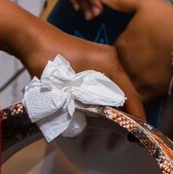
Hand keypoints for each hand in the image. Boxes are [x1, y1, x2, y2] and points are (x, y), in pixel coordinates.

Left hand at [14, 28, 144, 122]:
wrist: (32, 38)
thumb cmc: (48, 60)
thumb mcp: (66, 88)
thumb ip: (83, 107)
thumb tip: (91, 125)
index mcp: (110, 63)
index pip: (130, 93)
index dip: (136, 114)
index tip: (140, 133)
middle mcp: (111, 59)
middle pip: (124, 90)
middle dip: (125, 112)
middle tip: (124, 135)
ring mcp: (102, 57)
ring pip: (113, 86)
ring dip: (113, 105)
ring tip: (113, 126)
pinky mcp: (92, 59)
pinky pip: (104, 81)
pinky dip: (104, 96)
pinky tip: (99, 109)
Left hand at [98, 0, 172, 99]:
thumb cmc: (165, 21)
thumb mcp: (143, 3)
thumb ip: (121, 0)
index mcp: (121, 45)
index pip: (118, 50)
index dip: (127, 48)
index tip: (137, 46)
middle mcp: (124, 64)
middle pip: (122, 67)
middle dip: (128, 65)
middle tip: (141, 62)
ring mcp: (136, 79)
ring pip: (128, 84)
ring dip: (131, 82)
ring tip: (142, 79)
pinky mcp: (149, 92)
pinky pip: (139, 98)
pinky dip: (139, 97)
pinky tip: (145, 94)